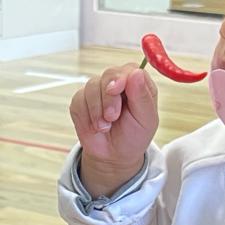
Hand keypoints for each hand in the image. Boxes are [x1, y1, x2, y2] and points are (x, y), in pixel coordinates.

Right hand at [69, 63, 157, 196]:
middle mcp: (117, 83)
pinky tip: (94, 127)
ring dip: (96, 111)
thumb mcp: (145, 120)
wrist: (113, 156)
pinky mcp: (81, 100)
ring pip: (91, 87)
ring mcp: (98, 90)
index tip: (115, 89)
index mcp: (137, 84)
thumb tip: (137, 73)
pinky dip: (85, 116)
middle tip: (111, 118)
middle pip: (108, 75)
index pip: (129, 69)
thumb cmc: (133, 136)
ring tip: (104, 127)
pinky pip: (78, 99)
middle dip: (108, 98)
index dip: (120, 77)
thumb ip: (142, 96)